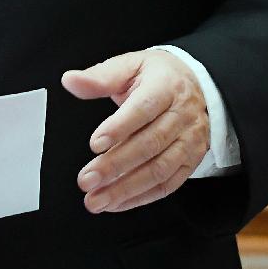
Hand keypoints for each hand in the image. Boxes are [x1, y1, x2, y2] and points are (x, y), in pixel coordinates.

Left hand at [60, 49, 209, 213]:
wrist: (196, 85)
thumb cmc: (159, 76)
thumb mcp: (130, 66)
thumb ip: (100, 77)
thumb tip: (71, 81)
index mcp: (166, 87)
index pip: (143, 109)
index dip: (119, 128)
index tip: (95, 144)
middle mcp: (182, 115)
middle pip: (149, 144)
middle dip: (116, 166)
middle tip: (87, 179)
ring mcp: (189, 141)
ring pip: (159, 170)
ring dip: (126, 189)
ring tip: (97, 199)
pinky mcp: (190, 161)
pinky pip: (167, 185)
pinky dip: (141, 197)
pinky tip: (117, 203)